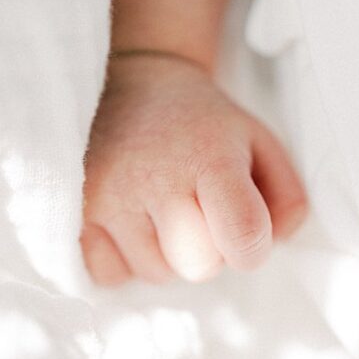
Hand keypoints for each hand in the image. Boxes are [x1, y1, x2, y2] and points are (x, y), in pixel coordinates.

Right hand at [80, 51, 307, 285]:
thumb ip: (286, 199)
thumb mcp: (259, 143)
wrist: (129, 84)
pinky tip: (129, 219)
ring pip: (156, 274)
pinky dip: (125, 258)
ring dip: (166, 254)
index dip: (253, 246)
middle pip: (200, 266)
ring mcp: (106, 197)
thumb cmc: (202, 125)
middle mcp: (153, 177)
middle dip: (209, 249)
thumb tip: (273, 245)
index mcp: (208, 156)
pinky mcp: (72, 213)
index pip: (244, 237)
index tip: (245, 227)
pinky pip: (111, 274)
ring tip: (159, 206)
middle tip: (197, 208)